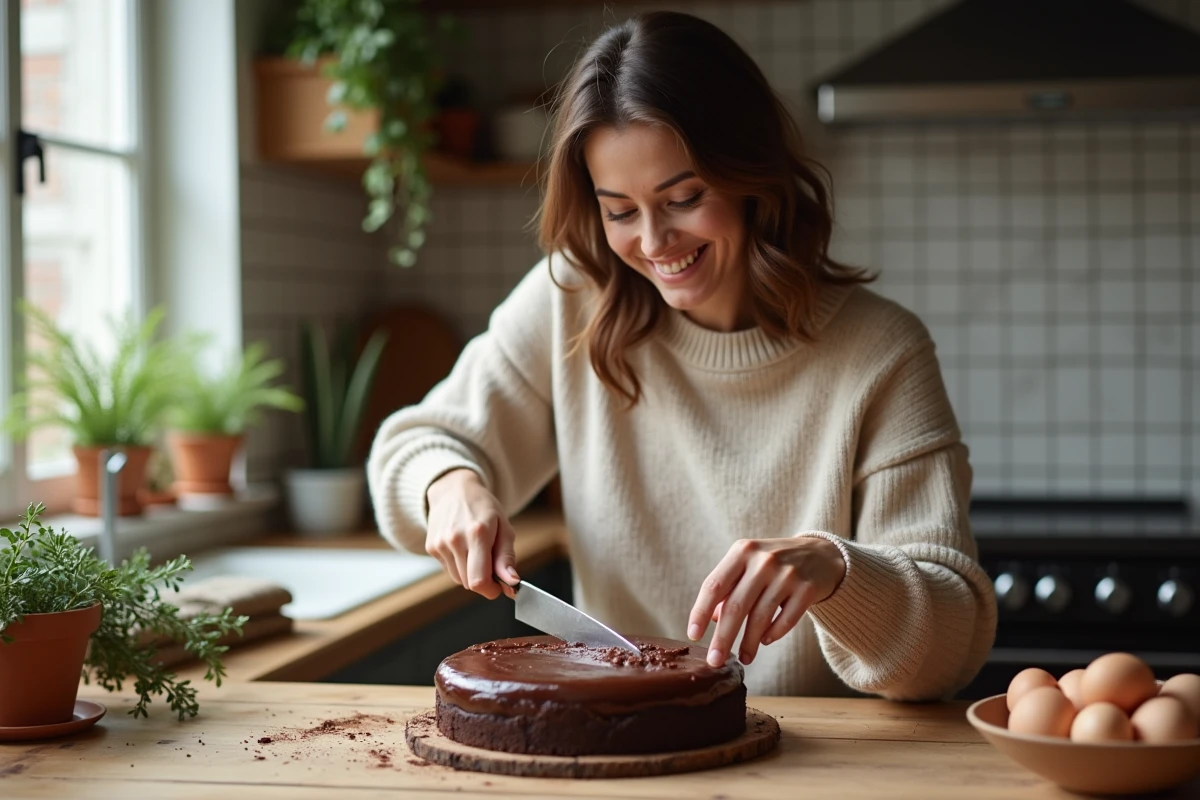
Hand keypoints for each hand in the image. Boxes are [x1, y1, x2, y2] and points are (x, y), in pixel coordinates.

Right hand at [425, 469, 518, 599]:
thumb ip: (507, 557)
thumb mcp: (504, 527)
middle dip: (484, 581)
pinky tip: (462, 548)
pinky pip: (449, 571)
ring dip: (471, 574)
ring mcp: (440, 544)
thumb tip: (512, 582)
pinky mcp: (431, 547)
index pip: (479, 580)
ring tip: (476, 551)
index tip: (500, 586)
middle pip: (470, 583)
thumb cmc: (484, 508)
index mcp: (478, 533)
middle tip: (491, 563)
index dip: (491, 590)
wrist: (454, 490)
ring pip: (459, 580)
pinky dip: (459, 566)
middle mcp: (455, 539)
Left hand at [688, 537, 846, 666]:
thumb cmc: (773, 564)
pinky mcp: (807, 588)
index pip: (714, 585)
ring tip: (744, 658)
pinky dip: (773, 634)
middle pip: (736, 606)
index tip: (693, 635)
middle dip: (723, 638)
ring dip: (749, 643)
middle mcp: (763, 560)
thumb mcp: (747, 566)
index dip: (700, 612)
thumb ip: (728, 589)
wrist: (820, 555)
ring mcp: (787, 573)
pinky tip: (765, 642)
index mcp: (742, 551)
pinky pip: (786, 619)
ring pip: (761, 616)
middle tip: (714, 662)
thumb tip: (711, 619)